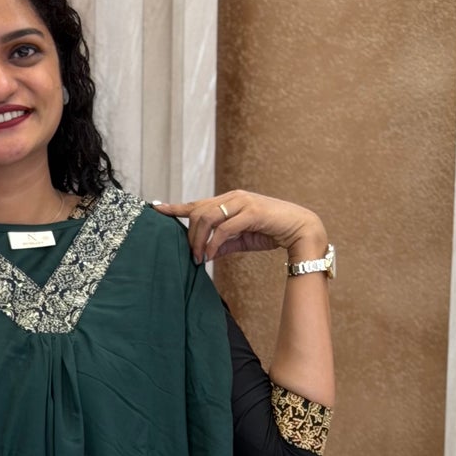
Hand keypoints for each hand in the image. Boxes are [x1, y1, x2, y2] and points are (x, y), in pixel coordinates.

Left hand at [152, 192, 326, 266]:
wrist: (299, 229)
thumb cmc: (270, 232)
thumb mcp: (239, 240)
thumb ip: (220, 244)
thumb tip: (201, 255)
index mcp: (228, 200)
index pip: (196, 203)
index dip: (175, 207)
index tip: (155, 208)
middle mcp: (232, 197)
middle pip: (198, 212)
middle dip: (189, 236)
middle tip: (191, 257)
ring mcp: (242, 202)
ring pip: (207, 218)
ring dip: (199, 241)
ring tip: (198, 258)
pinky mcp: (252, 212)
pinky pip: (224, 228)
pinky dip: (213, 244)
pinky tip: (209, 255)